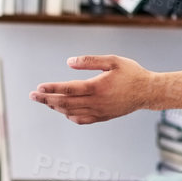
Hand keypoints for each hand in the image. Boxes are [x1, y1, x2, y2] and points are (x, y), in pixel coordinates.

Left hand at [31, 55, 152, 123]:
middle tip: (32, 96)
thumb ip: (90, 61)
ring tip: (45, 100)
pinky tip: (64, 110)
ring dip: (56, 107)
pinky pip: (81, 120)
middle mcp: (96, 102)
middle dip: (46, 99)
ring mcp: (99, 111)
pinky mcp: (103, 117)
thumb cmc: (132, 73)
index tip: (38, 88)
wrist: (148, 92)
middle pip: (65, 102)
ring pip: (71, 112)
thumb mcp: (113, 61)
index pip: (68, 89)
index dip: (52, 88)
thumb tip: (69, 62)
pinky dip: (70, 115)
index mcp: (97, 87)